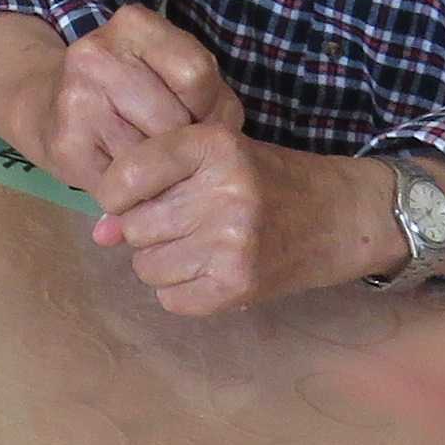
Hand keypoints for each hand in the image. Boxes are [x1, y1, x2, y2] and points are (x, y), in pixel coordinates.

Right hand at [47, 4, 237, 190]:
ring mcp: (76, 100)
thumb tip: (218, 142)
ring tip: (146, 152)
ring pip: (152, 155)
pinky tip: (125, 169)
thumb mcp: (175, 71)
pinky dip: (137, 185)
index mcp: (133, 24)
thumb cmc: (131, 90)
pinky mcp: (66, 146)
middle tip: (167, 137)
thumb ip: (211, 96)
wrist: (48, 107)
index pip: (196, 74)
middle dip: (183, 139)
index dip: (206, 104)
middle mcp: (97, 54)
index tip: (191, 110)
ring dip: (160, 165)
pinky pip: (127, 181)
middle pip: (175, 120)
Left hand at [92, 123, 378, 317]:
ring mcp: (232, 241)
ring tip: (201, 245)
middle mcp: (223, 190)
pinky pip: (171, 299)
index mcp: (213, 145)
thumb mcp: (216, 159)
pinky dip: (183, 290)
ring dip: (163, 262)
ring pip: (146, 266)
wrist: (344, 215)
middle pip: (134, 226)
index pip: (126, 175)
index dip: (117, 193)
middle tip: (185, 221)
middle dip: (148, 229)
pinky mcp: (240, 283)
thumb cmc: (270, 179)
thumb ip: (154, 183)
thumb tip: (100, 233)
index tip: (131, 197)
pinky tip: (211, 270)